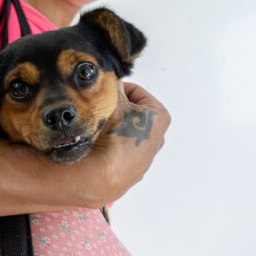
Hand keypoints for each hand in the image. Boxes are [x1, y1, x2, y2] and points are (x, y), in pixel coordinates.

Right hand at [86, 81, 169, 200]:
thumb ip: (112, 87)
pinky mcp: (129, 174)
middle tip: (102, 110)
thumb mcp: (111, 101)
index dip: (119, 90)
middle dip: (118, 110)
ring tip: (97, 129)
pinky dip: (108, 149)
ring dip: (112, 130)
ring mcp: (144, 159)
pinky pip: (117, 155)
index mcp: (159, 118)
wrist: (100, 175)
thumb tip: (111, 80)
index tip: (107, 91)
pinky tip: (96, 147)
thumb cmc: (113, 138)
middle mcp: (156, 140)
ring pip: (125, 135)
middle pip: (134, 115)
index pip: (138, 93)